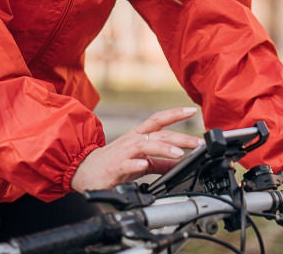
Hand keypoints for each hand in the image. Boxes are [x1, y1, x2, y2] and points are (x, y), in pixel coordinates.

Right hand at [70, 106, 203, 191]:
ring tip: (179, 153)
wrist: (85, 172)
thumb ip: (161, 163)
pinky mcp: (115, 167)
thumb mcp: (141, 161)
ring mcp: (123, 152)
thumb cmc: (114, 164)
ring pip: (145, 146)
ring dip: (163, 148)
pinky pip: (127, 164)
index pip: (159, 120)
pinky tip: (144, 166)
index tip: (192, 110)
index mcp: (139, 136)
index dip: (175, 114)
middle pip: (159, 133)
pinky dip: (136, 164)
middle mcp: (132, 140)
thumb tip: (181, 163)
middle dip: (180, 137)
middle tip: (198, 142)